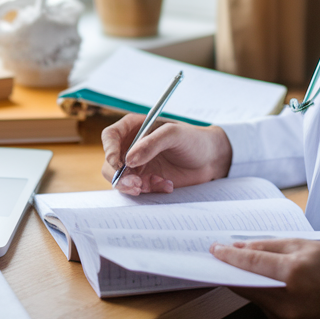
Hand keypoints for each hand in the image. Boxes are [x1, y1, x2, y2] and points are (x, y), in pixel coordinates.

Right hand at [100, 114, 231, 194]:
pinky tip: (166, 185)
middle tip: (137, 184)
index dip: (109, 150)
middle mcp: (131, 146)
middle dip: (120, 176)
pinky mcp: (145, 180)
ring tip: (157, 183)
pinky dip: (149, 190)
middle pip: (110, 163)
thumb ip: (152, 144)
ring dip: (135, 186)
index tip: (118, 164)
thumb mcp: (174, 135)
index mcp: (134, 128)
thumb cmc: (193, 139)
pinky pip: (136, 189)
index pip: (110, 137)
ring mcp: (137, 165)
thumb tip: (129, 159)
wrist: (210, 160)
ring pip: (120, 179)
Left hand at [209, 239, 319, 318]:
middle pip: (245, 283)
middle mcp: (287, 299)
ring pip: (251, 294)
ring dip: (245, 280)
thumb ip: (269, 247)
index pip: (251, 264)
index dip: (229, 255)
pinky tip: (263, 281)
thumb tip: (239, 248)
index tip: (214, 249)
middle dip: (232, 269)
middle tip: (221, 256)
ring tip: (243, 265)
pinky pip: (262, 304)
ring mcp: (285, 317)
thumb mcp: (305, 245)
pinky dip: (259, 291)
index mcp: (293, 274)